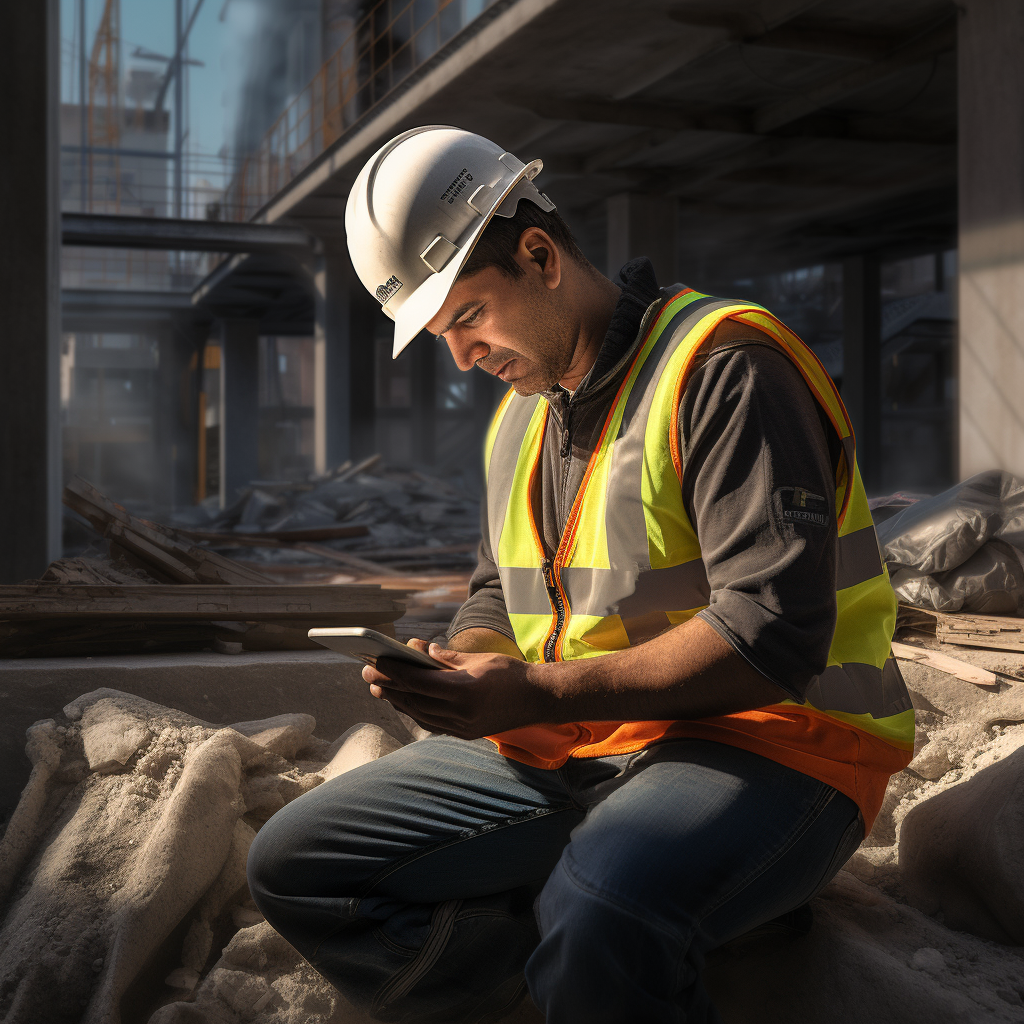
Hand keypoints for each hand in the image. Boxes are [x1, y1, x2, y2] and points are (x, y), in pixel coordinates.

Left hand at [361, 639, 552, 738]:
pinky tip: (404, 703)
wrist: (539, 700)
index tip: (376, 662)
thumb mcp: (480, 659)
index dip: (394, 672)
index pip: (418, 681)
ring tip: (380, 689)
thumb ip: (448, 658)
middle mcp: (460, 712)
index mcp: (464, 689)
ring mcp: (462, 726)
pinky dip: (415, 712)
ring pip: (420, 714)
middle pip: (414, 699)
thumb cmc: (511, 673)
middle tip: (368, 673)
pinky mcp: (465, 733)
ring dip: (398, 701)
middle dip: (389, 686)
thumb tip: (422, 652)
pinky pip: (432, 723)